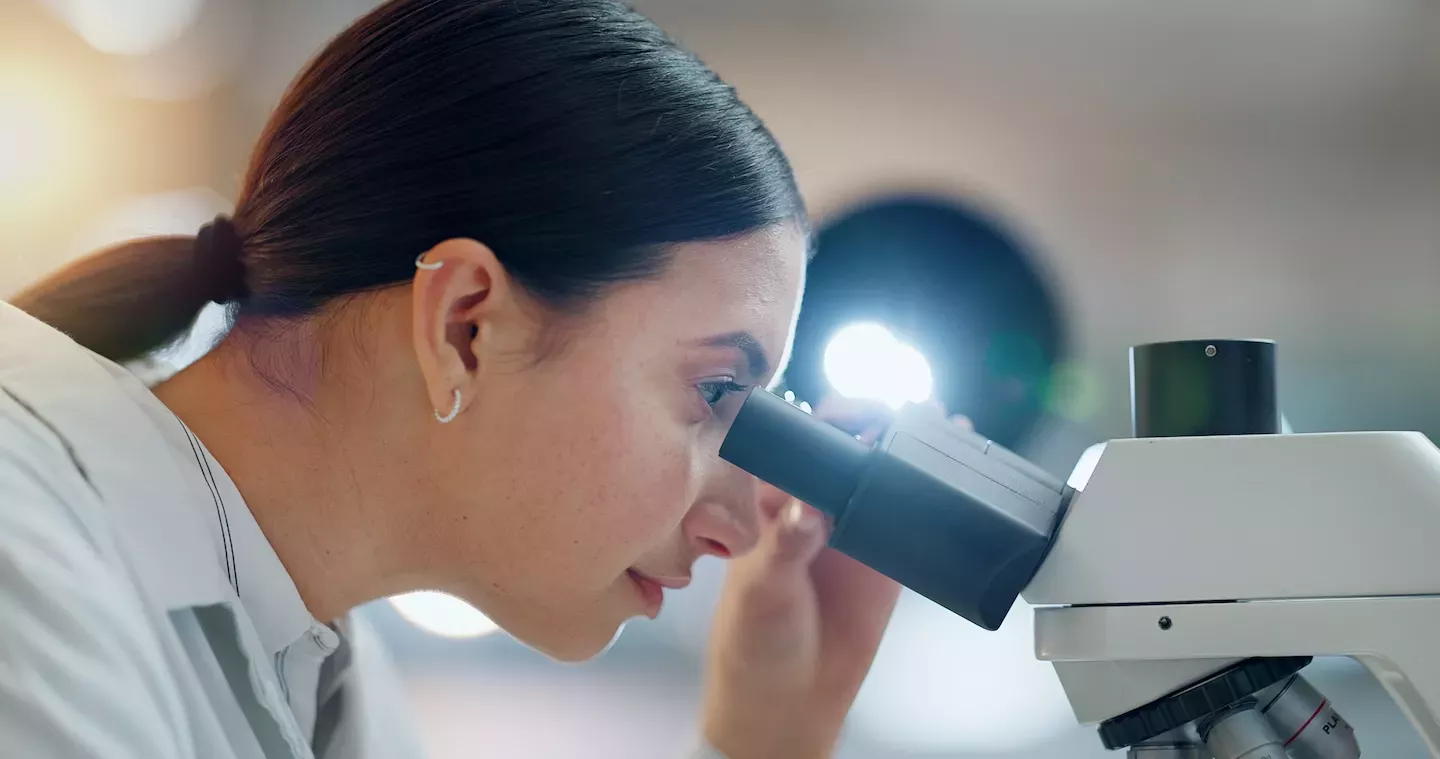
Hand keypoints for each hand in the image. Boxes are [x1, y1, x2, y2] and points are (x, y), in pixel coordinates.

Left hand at [700, 397, 969, 758]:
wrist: (790, 696)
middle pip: (851, 445)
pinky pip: (912, 512)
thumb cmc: (754, 638)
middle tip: (906, 415)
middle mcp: (815, 503)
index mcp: (772, 500)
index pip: (800, 442)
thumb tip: (808, 508)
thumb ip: (786, 546)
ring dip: (911, 445)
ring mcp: (855, 525)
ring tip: (942, 424)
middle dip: (878, 421)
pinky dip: (933, 490)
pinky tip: (955, 470)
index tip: (852, 417)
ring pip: (886, 470)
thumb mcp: (762, 589)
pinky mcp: (888, 554)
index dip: (827, 421)